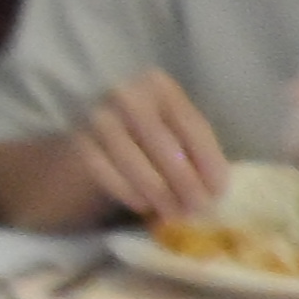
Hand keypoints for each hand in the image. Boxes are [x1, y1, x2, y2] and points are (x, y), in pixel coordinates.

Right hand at [61, 69, 228, 223]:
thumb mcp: (176, 131)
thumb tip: (213, 191)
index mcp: (158, 84)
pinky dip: (129, 193)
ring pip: (134, 162)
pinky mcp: (79, 142)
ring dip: (158, 194)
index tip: (219, 193)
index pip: (192, 125)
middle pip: (163, 145)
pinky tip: (144, 205)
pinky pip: (107, 173)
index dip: (209, 162)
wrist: (95, 136)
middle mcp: (126, 94)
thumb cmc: (149, 136)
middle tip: (197, 210)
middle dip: (185, 183)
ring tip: (173, 214)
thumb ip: (196, 151)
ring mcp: (98, 116)